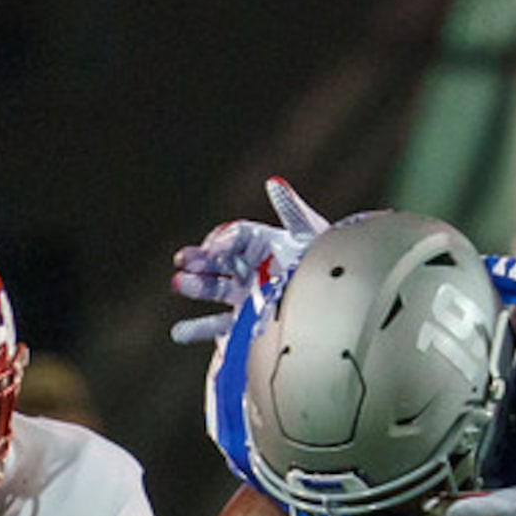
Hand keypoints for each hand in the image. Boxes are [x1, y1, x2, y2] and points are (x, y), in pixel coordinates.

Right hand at [168, 177, 330, 345]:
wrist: (338, 306)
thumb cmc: (324, 262)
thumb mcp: (311, 234)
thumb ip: (292, 210)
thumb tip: (274, 183)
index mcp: (261, 244)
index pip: (235, 237)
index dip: (223, 241)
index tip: (213, 248)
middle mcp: (248, 268)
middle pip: (218, 262)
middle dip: (198, 260)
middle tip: (182, 259)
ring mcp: (243, 296)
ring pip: (213, 290)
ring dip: (194, 287)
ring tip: (178, 283)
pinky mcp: (242, 325)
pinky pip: (217, 327)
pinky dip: (197, 331)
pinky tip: (179, 332)